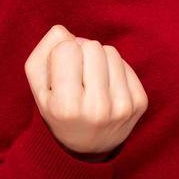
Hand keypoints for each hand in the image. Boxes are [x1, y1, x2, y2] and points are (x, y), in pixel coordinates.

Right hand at [23, 24, 148, 157]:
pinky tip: (105, 88)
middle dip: (81, 53)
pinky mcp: (140, 103)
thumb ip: (43, 53)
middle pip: (92, 46)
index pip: (67, 48)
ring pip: (111, 52)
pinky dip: (114, 71)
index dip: (61, 55)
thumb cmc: (58, 109)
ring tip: (90, 81)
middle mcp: (97, 109)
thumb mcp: (38, 87)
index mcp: (67, 106)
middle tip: (77, 75)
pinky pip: (126, 64)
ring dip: (99, 60)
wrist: (86, 147)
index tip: (60, 74)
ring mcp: (122, 107)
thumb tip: (64, 31)